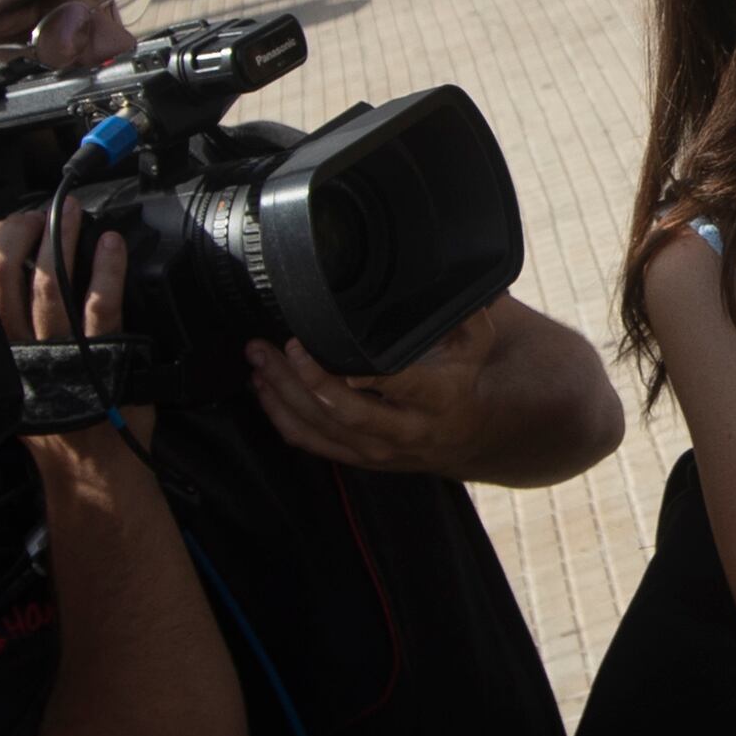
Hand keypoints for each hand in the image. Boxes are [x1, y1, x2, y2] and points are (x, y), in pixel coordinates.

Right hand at [0, 207, 145, 438]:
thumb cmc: (59, 426)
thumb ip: (7, 339)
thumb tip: (7, 283)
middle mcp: (22, 353)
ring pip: (49, 284)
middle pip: (4, 278)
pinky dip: (105, 270)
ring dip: (61, 240)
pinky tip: (110, 246)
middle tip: (38, 214)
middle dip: (18, 234)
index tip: (5, 225)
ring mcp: (62, 355)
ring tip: (72, 214)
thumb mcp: (17, 382)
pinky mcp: (101, 359)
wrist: (91, 470)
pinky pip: (100, 306)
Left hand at [247, 323, 476, 471]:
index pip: (400, 385)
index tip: (331, 348)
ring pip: (321, 427)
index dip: (366, 373)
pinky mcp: (356, 458)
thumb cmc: (462, 382)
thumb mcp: (475, 345)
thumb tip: (450, 277)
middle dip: (308, 379)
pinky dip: (281, 415)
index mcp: (436, 398)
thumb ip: (464, 314)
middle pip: (348, 412)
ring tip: (259, 359)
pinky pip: (311, 442)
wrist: (464, 438)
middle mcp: (404, 430)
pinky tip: (264, 390)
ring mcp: (377, 450)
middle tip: (280, 348)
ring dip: (284, 394)